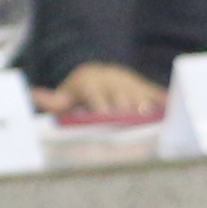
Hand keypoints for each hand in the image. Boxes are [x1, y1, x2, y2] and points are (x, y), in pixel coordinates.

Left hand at [44, 62, 164, 123]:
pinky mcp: (145, 86)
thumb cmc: (77, 93)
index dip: (104, 112)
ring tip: (152, 133)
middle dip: (127, 117)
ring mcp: (131, 82)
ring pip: (141, 100)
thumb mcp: (65, 96)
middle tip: (133, 135)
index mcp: (91, 82)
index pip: (99, 99)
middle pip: (123, 102)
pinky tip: (172, 118)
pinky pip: (157, 95)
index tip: (107, 124)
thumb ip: (53, 101)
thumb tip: (34, 95)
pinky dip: (165, 105)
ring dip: (146, 115)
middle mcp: (113, 79)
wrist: (95, 72)